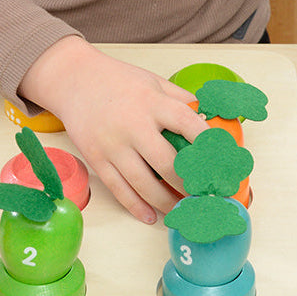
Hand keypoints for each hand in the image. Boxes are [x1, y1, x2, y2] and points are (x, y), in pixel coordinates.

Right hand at [17, 36, 207, 222]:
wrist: (73, 79)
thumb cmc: (117, 79)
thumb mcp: (153, 81)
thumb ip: (180, 98)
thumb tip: (209, 118)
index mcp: (152, 102)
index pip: (187, 124)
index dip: (208, 145)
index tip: (223, 163)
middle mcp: (133, 125)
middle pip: (168, 164)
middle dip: (191, 186)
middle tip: (206, 198)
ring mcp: (112, 145)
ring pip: (144, 185)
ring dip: (168, 203)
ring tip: (184, 212)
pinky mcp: (96, 158)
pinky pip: (119, 189)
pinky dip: (137, 207)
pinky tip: (152, 216)